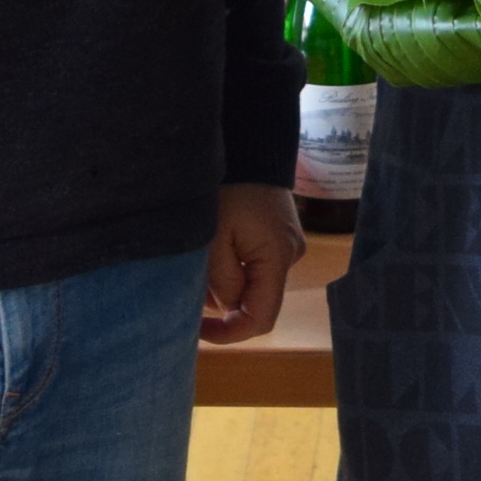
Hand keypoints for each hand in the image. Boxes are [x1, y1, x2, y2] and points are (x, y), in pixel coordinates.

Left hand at [204, 183, 305, 343]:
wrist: (250, 146)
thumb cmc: (229, 188)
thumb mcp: (214, 237)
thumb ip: (221, 280)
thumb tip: (226, 308)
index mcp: (277, 259)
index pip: (261, 318)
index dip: (230, 334)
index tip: (198, 331)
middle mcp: (290, 257)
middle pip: (258, 303)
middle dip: (223, 307)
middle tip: (190, 295)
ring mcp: (287, 246)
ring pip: (255, 285)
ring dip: (226, 287)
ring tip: (199, 267)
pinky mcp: (280, 236)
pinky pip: (257, 267)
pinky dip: (234, 270)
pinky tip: (214, 253)